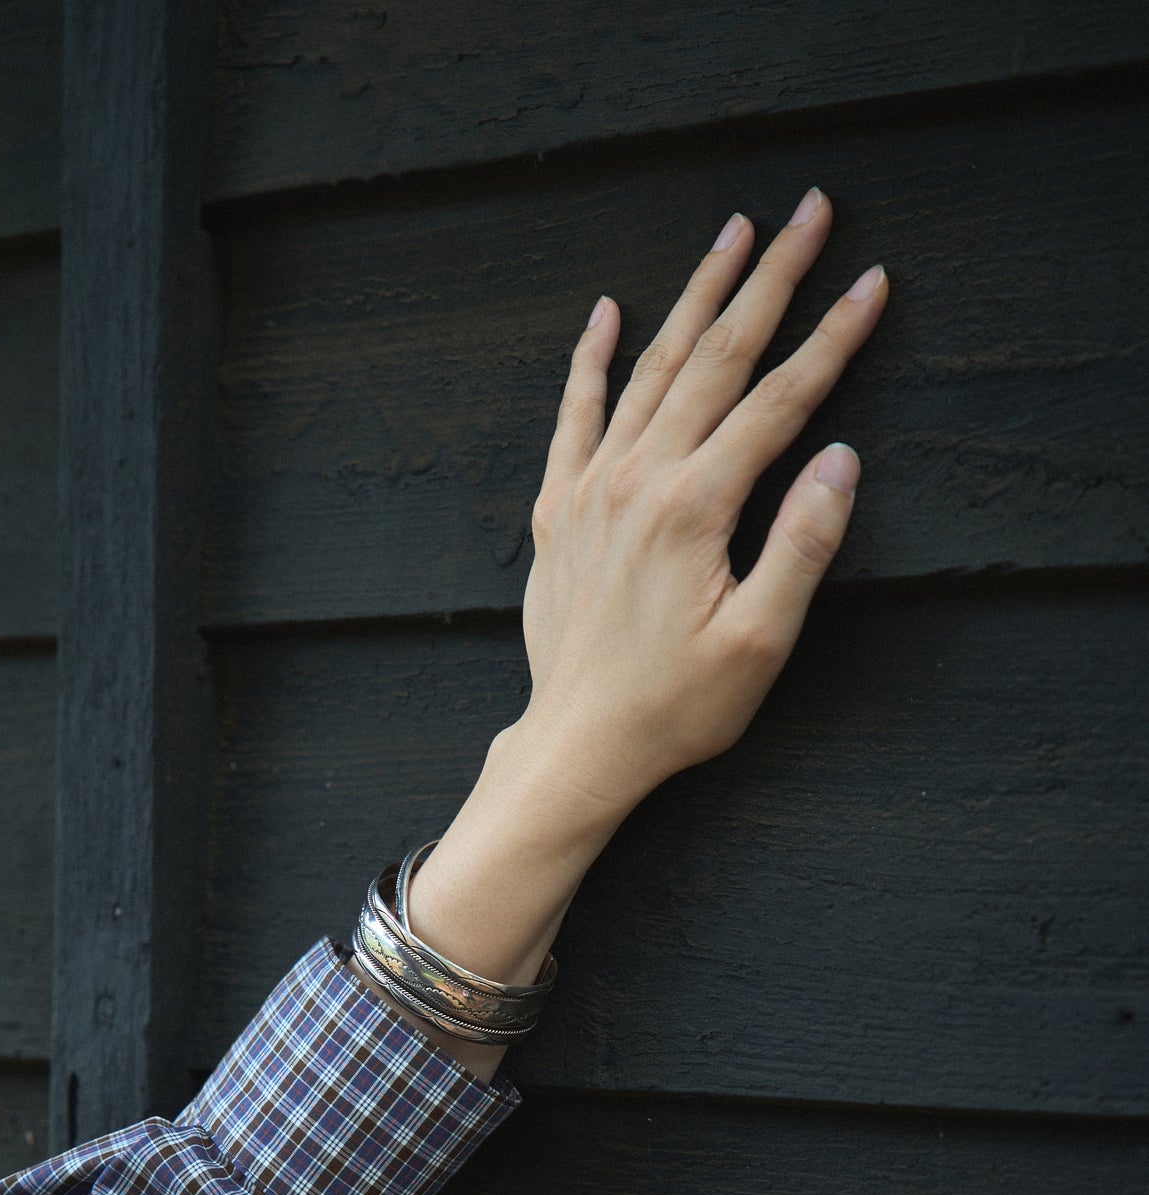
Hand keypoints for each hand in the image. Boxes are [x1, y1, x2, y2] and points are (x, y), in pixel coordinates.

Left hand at [517, 185, 887, 818]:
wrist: (578, 746)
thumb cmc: (674, 706)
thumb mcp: (758, 643)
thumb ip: (802, 546)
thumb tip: (841, 459)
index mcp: (695, 508)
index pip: (779, 402)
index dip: (832, 339)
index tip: (872, 281)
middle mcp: (638, 480)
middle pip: (716, 360)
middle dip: (768, 280)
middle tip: (807, 212)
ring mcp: (591, 490)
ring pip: (650, 370)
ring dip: (694, 299)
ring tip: (730, 235)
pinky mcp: (559, 511)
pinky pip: (575, 415)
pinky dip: (591, 360)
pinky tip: (606, 312)